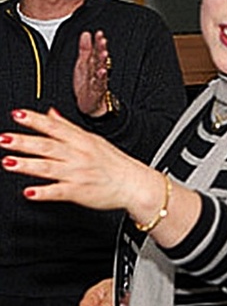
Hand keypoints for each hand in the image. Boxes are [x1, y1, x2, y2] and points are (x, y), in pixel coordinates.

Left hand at [1, 107, 157, 212]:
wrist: (135, 184)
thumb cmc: (114, 163)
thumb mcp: (93, 139)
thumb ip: (67, 127)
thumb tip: (50, 113)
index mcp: (81, 140)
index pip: (55, 127)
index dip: (35, 120)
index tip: (17, 115)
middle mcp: (78, 155)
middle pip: (48, 146)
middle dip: (24, 142)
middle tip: (4, 138)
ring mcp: (77, 174)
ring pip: (49, 167)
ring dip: (28, 164)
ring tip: (8, 162)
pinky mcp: (79, 192)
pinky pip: (59, 192)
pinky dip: (44, 192)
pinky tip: (30, 192)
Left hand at [73, 31, 112, 117]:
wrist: (90, 104)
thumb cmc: (87, 83)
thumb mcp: (83, 63)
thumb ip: (85, 49)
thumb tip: (86, 33)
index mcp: (94, 63)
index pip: (97, 50)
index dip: (98, 42)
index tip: (99, 33)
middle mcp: (97, 71)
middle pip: (100, 58)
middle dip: (102, 49)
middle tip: (103, 40)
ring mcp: (98, 80)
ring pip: (101, 69)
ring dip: (103, 62)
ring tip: (104, 53)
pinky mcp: (96, 90)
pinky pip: (99, 83)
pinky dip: (101, 77)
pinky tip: (102, 72)